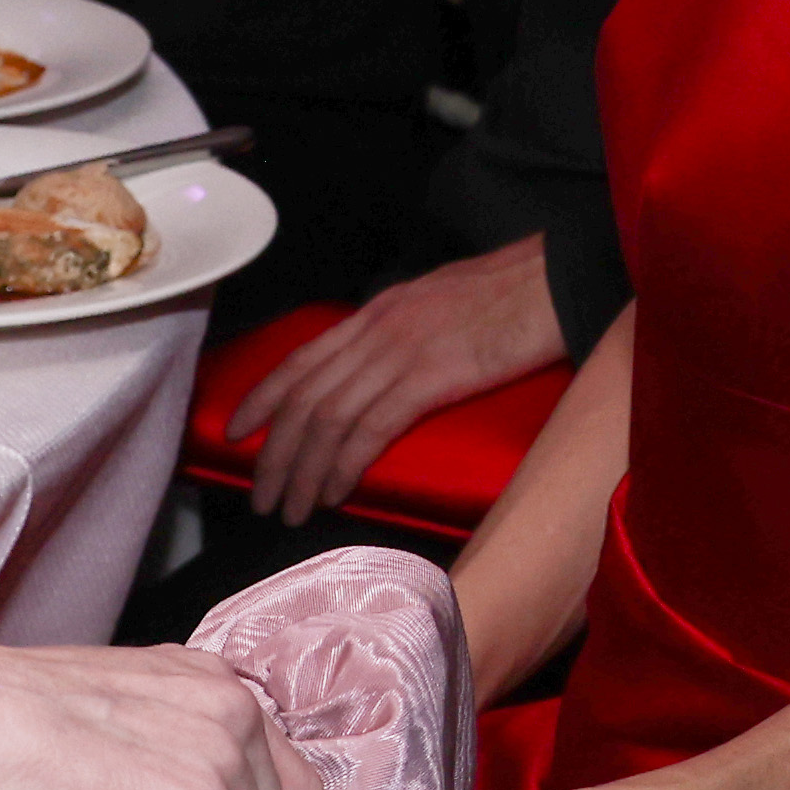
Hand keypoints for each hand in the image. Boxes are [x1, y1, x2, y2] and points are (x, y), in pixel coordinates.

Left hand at [234, 241, 563, 521]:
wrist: (554, 280)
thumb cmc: (510, 294)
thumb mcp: (438, 301)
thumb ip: (403, 332)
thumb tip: (382, 368)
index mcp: (378, 312)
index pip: (302, 359)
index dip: (263, 397)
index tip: (236, 431)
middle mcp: (377, 331)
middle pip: (304, 397)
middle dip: (274, 452)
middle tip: (260, 495)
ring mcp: (400, 354)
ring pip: (327, 419)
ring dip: (302, 471)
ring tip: (291, 508)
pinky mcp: (429, 379)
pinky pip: (370, 429)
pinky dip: (344, 464)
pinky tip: (334, 491)